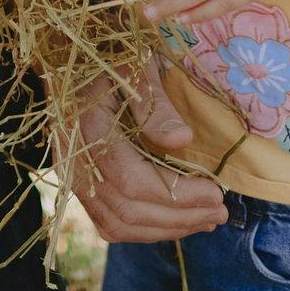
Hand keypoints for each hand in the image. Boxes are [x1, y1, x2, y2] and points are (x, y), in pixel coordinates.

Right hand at [74, 57, 229, 243]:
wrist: (69, 62)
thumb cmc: (106, 60)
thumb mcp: (134, 70)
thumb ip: (154, 106)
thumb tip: (183, 140)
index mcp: (88, 129)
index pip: (132, 181)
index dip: (177, 195)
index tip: (216, 193)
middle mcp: (75, 161)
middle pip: (127, 210)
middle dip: (180, 217)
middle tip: (220, 212)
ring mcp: (74, 177)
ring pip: (118, 224)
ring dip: (166, 229)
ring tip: (205, 221)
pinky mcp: (80, 186)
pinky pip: (109, 223)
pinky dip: (144, 230)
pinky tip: (174, 222)